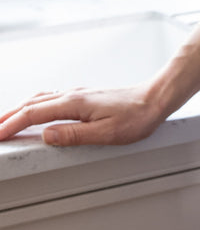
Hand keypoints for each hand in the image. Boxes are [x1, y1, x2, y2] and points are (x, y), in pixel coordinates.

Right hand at [0, 84, 162, 146]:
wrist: (154, 98)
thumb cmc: (136, 116)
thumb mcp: (106, 133)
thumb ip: (74, 135)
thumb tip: (46, 135)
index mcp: (75, 104)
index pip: (34, 114)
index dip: (12, 125)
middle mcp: (73, 95)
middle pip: (31, 103)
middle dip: (9, 116)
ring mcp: (79, 94)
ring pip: (40, 98)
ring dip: (20, 109)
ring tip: (7, 121)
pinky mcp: (86, 96)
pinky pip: (52, 98)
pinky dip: (36, 105)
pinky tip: (37, 110)